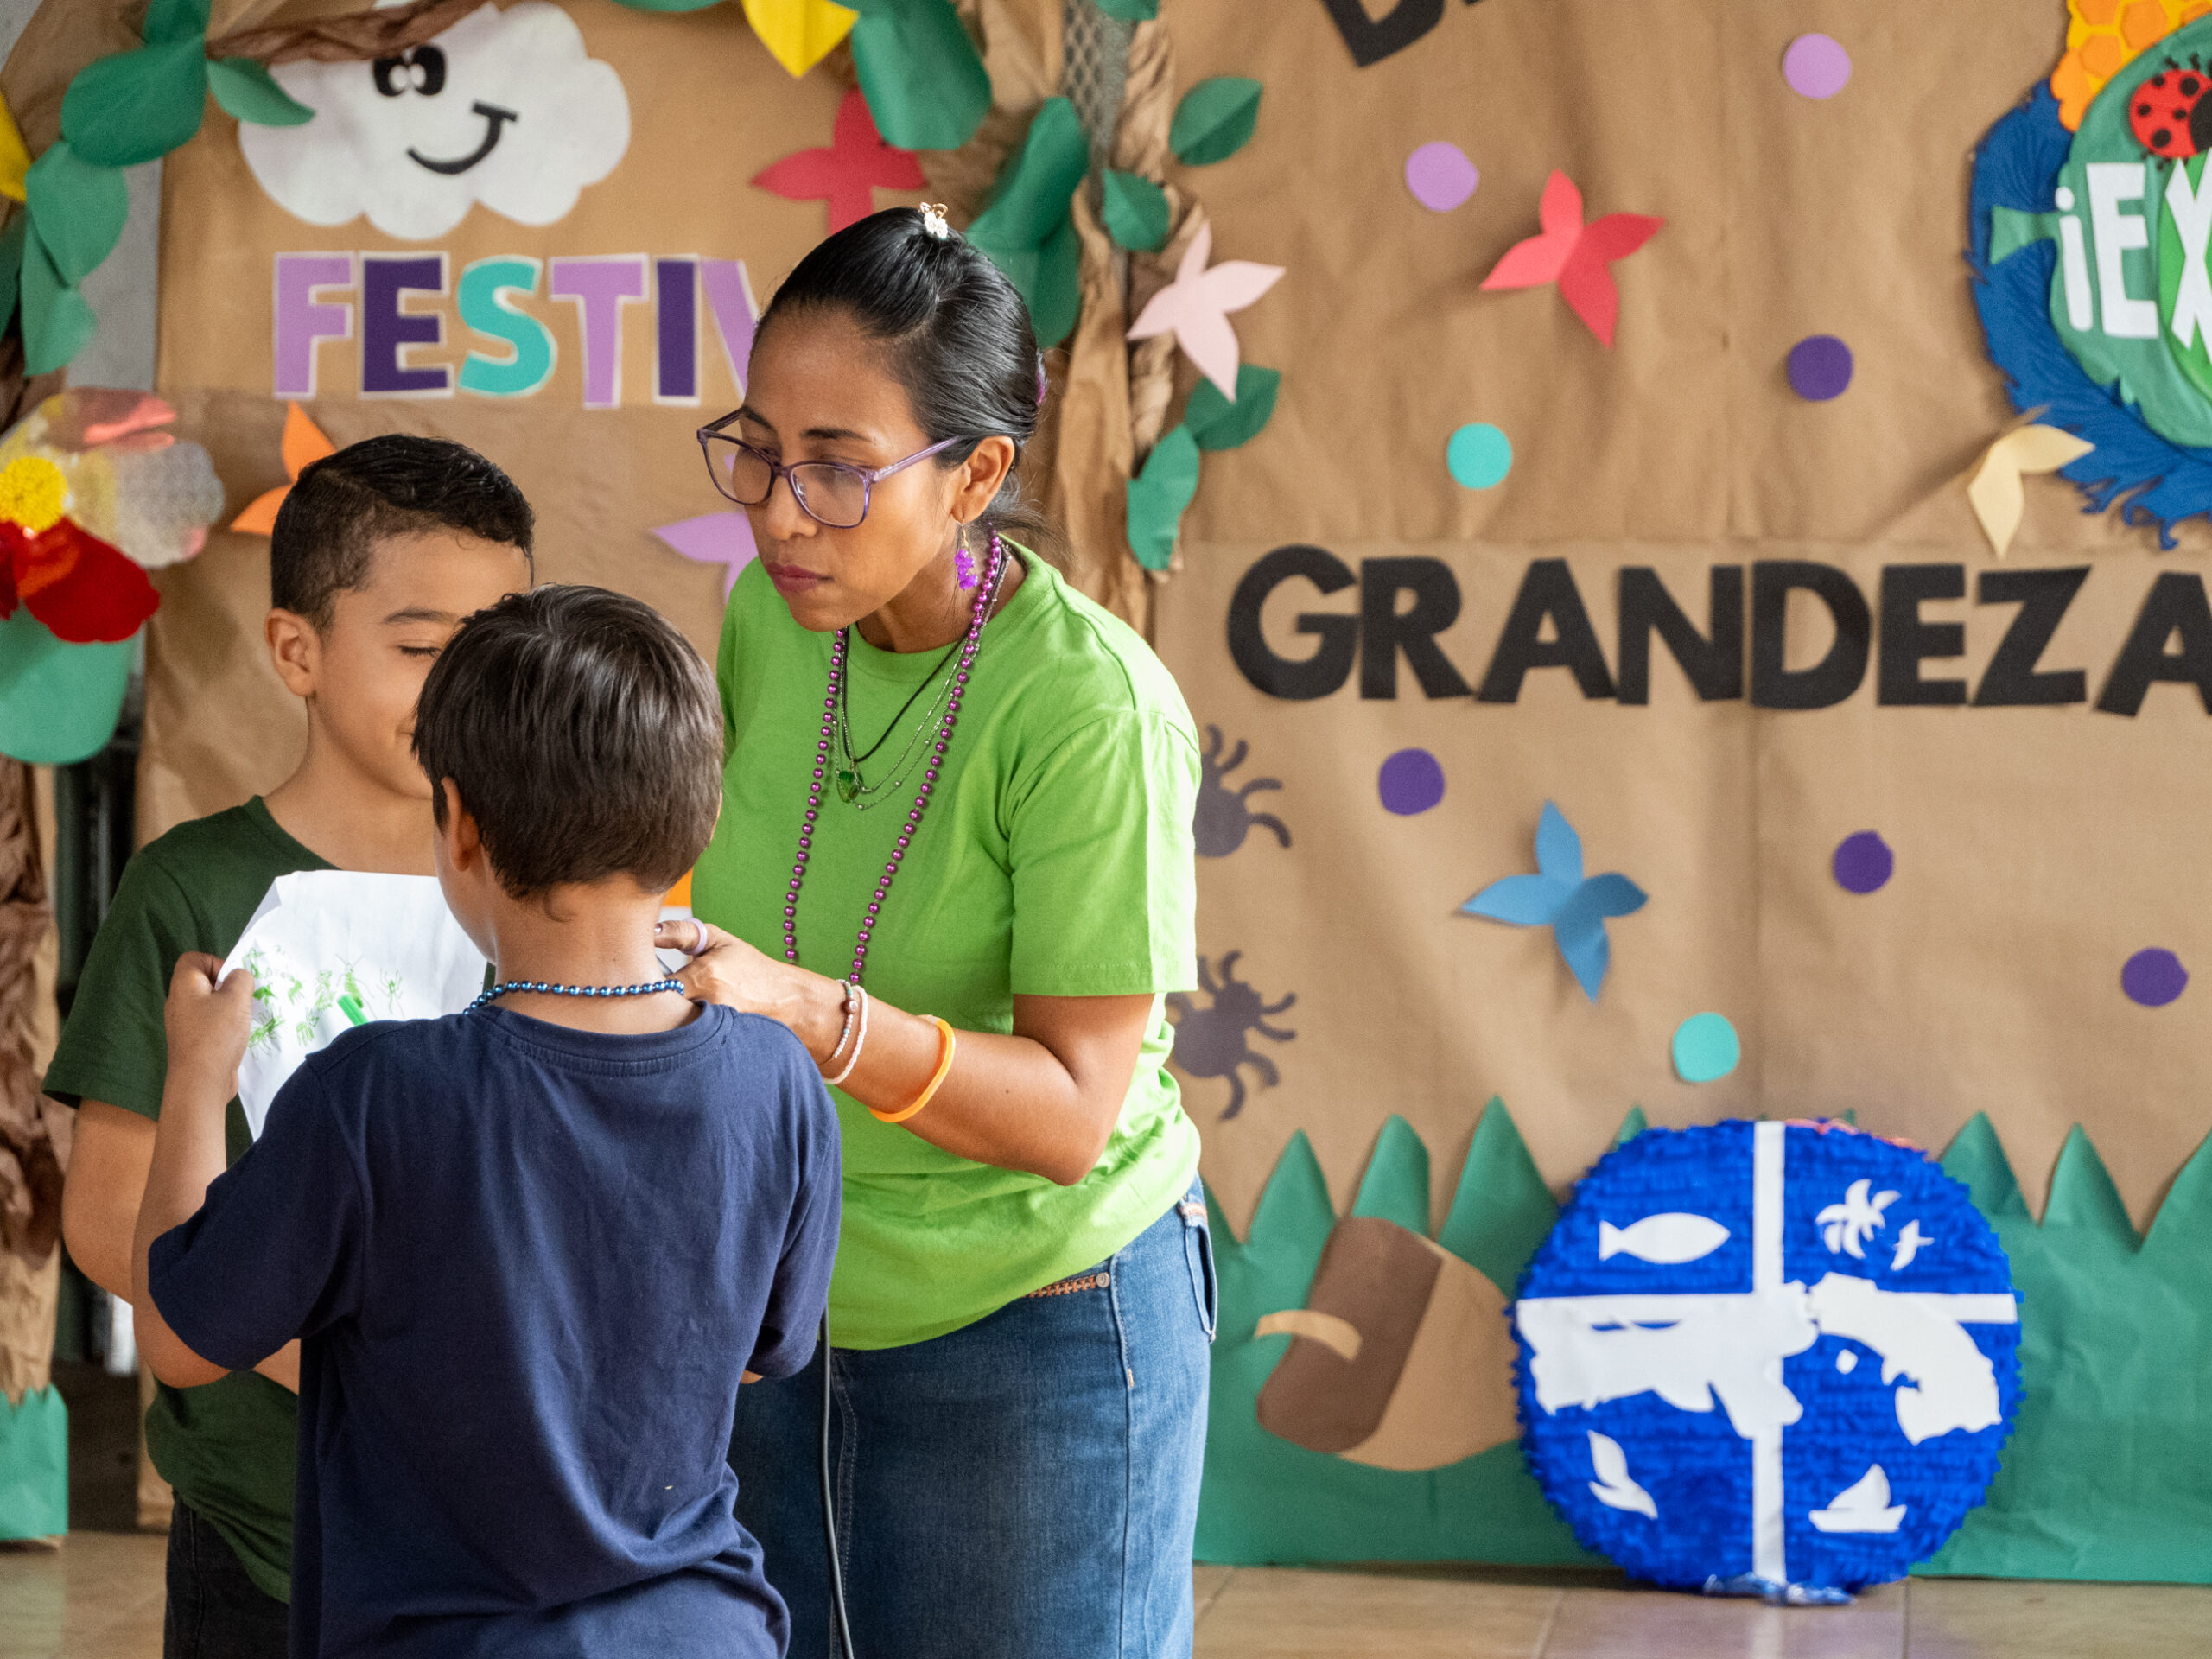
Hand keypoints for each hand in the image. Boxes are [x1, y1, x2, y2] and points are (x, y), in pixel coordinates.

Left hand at [163, 954, 255, 1097]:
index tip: (234, 980)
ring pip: (209, 1004)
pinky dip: (225, 1027)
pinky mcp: (192, 1042)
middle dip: (228, 988)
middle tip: (244, 1000)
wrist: (201, 1082)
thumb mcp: (236, 999)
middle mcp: (179, 1002)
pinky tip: (238, 1038)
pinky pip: (210, 1024)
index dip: (217, 962)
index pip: (195, 959)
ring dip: (230, 1009)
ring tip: (244, 1020)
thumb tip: (238, 978)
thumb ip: (241, 979)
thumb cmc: (217, 1035)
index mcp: (184, 986)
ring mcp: (184, 1024)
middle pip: (204, 982)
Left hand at [651, 920, 841, 1060]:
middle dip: (647, 1005)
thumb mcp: (719, 941)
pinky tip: (680, 1030)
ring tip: (663, 1014)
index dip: (638, 983)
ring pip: (668, 1030)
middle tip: (641, 998)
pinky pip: (683, 1044)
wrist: (785, 1001)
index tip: (636, 978)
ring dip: (661, 1023)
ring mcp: (712, 1031)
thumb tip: (650, 929)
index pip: (650, 984)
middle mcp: (707, 1006)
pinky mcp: (714, 1048)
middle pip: (655, 1011)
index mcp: (703, 976)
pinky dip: (677, 1037)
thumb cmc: (750, 968)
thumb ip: (682, 933)